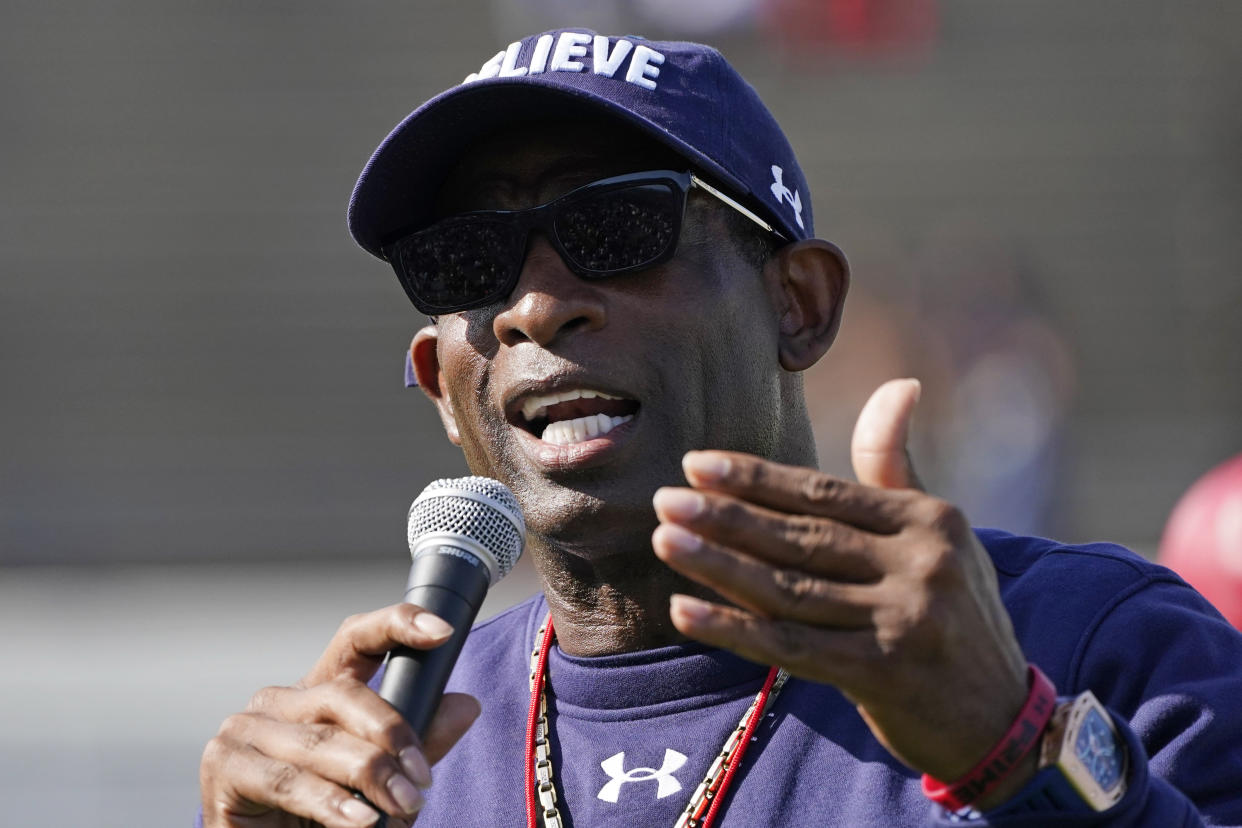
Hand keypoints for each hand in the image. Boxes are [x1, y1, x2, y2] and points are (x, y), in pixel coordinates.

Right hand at [200, 604, 480, 827]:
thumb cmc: (321, 823)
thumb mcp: (381, 783)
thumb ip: (419, 745)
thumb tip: (466, 705)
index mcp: (318, 693)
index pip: (356, 640)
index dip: (396, 625)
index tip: (441, 631)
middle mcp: (279, 701)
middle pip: (344, 693)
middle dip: (392, 734)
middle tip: (422, 780)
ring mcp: (245, 728)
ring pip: (321, 741)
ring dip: (370, 775)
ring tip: (403, 804)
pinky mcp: (225, 766)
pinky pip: (288, 780)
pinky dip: (331, 802)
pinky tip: (361, 821)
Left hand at [651, 379, 1031, 794]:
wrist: (1000, 717)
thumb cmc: (955, 613)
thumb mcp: (941, 535)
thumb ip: (897, 468)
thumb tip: (897, 385)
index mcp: (930, 519)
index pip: (825, 492)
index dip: (756, 478)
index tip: (695, 464)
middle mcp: (921, 564)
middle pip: (802, 536)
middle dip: (726, 517)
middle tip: (665, 500)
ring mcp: (904, 620)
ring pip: (790, 589)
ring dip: (719, 565)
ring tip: (664, 541)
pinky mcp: (882, 674)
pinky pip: (791, 646)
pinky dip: (733, 629)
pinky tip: (685, 611)